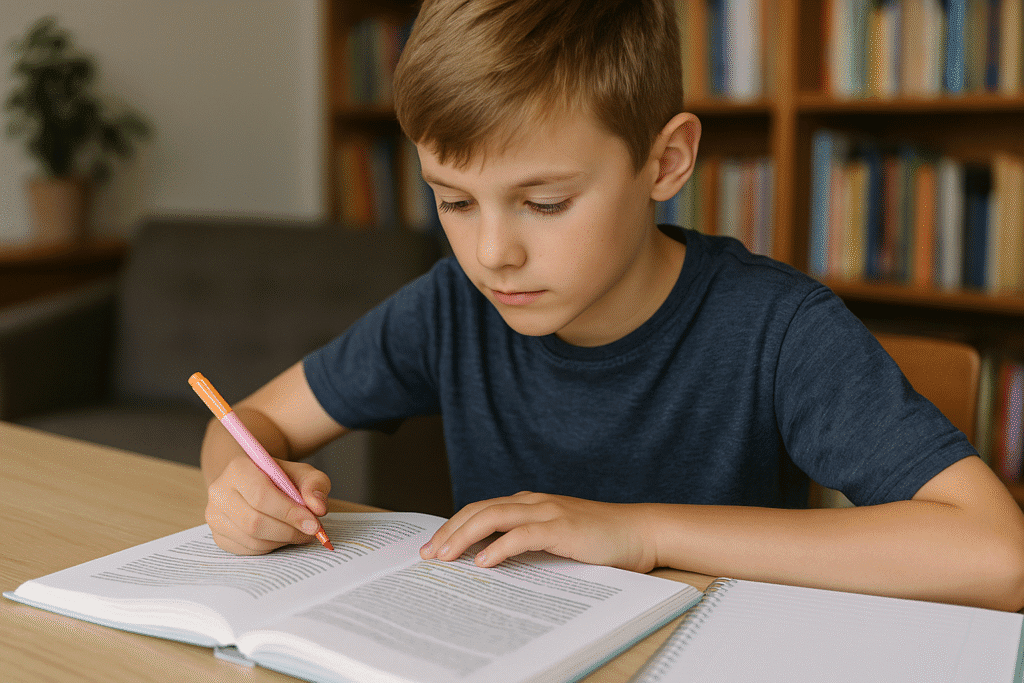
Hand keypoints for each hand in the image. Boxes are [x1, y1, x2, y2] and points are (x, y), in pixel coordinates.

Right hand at [205, 454, 330, 554]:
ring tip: (298, 532)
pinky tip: (280, 535)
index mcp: (239, 469)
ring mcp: (214, 516)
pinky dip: (270, 547)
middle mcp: (220, 492)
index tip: (313, 524)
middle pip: (254, 522)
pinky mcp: (218, 536)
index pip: (261, 496)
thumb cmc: (281, 478)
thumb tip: (317, 508)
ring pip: (251, 540)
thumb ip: (315, 485)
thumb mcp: (303, 473)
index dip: (289, 513)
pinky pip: (247, 550)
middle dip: (288, 531)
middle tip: (311, 532)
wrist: (256, 483)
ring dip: (282, 540)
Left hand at [420, 491, 658, 572]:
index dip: (454, 526)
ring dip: (464, 537)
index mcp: (529, 503)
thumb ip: (526, 541)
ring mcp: (547, 512)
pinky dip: (499, 547)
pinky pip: (522, 535)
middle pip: (479, 510)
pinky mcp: (562, 527)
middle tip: (427, 555)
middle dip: (449, 531)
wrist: (638, 532)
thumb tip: (489, 560)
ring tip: (445, 557)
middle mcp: (533, 502)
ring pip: (493, 517)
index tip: (432, 547)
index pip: (480, 509)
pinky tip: (484, 562)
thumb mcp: (555, 538)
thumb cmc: (597, 539)